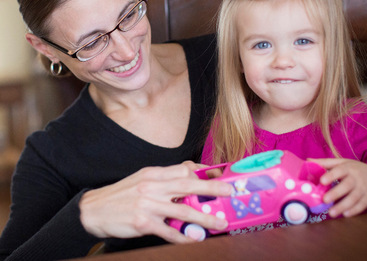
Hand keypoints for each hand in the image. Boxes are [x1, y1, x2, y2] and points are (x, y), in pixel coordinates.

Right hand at [79, 162, 231, 242]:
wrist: (94, 209)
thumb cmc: (122, 194)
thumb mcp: (143, 179)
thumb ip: (164, 180)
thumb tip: (188, 180)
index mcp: (153, 173)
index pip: (182, 170)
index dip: (202, 173)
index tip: (218, 176)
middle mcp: (152, 186)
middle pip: (187, 185)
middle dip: (211, 187)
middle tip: (229, 191)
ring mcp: (147, 204)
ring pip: (182, 209)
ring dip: (204, 217)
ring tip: (220, 223)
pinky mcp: (142, 222)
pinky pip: (168, 231)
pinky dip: (183, 236)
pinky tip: (195, 240)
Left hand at [309, 158, 366, 217]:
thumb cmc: (352, 169)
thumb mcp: (340, 162)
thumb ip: (325, 162)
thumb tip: (307, 161)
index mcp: (348, 167)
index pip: (339, 170)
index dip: (331, 175)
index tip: (322, 181)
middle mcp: (356, 178)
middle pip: (347, 186)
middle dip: (336, 193)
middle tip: (324, 200)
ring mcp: (363, 188)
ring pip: (354, 198)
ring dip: (343, 206)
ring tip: (331, 213)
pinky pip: (362, 205)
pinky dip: (354, 211)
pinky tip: (345, 215)